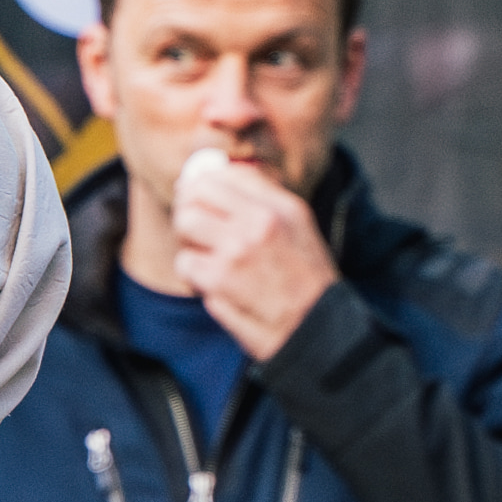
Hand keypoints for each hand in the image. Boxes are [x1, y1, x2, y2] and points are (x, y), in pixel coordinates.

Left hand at [169, 150, 340, 358]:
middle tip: (194, 228)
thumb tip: (223, 174)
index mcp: (280, 206)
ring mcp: (236, 250)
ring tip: (205, 257)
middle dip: (189, 209)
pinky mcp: (218, 280)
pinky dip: (192, 275)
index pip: (225, 173)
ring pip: (184, 225)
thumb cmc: (306, 282)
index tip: (199, 197)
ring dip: (189, 242)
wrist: (316, 328)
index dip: (203, 183)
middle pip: (196, 193)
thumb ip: (264, 199)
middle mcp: (259, 222)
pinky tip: (211, 284)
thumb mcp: (299, 228)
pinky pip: (185, 263)